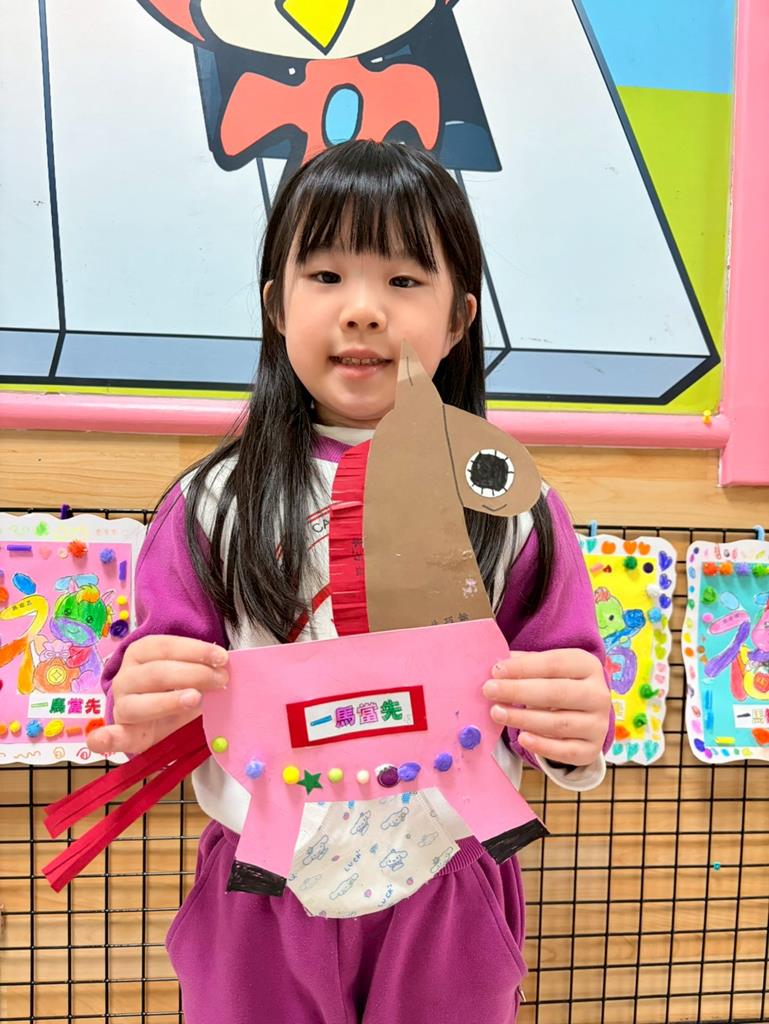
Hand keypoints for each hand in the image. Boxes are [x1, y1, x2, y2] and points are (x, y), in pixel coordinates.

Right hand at [87, 636, 228, 755]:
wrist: (159, 718)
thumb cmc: (176, 687)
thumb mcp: (189, 672)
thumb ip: (203, 668)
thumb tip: (225, 667)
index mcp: (142, 652)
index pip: (166, 646)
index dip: (195, 650)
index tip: (222, 658)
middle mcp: (127, 676)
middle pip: (157, 673)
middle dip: (193, 674)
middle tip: (221, 680)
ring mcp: (122, 704)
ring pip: (141, 703)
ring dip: (169, 701)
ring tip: (194, 698)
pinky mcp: (123, 733)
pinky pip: (110, 737)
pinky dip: (105, 739)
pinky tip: (103, 739)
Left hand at [482, 649, 609, 765]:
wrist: (585, 714)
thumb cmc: (559, 684)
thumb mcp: (547, 669)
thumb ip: (525, 665)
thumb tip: (497, 666)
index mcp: (588, 666)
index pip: (555, 664)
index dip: (524, 667)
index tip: (496, 671)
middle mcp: (598, 694)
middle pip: (557, 693)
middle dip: (519, 691)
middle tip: (489, 690)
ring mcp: (597, 724)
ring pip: (559, 723)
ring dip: (524, 718)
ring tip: (496, 713)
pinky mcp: (591, 749)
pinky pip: (566, 751)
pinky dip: (543, 746)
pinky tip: (522, 738)